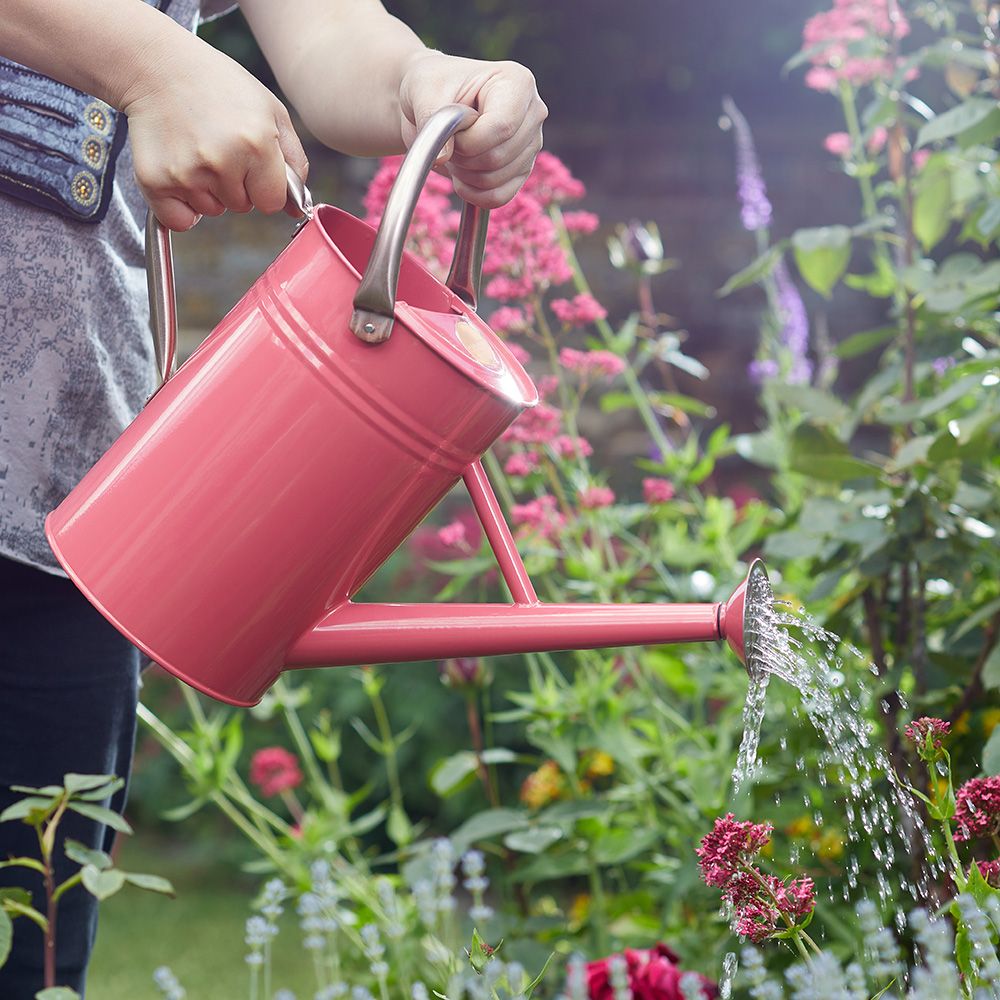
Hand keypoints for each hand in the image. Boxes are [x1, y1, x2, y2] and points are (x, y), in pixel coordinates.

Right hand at [123, 39, 308, 230]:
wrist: (157, 65)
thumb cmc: (220, 87)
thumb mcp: (271, 111)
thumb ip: (294, 161)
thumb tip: (296, 209)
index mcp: (256, 144)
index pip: (272, 202)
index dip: (265, 186)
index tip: (252, 164)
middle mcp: (222, 161)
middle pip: (242, 207)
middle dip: (236, 185)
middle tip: (218, 145)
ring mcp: (187, 173)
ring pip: (213, 211)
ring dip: (208, 191)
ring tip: (196, 150)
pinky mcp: (155, 181)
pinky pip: (180, 221)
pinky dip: (181, 207)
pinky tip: (179, 172)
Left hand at [398, 51, 546, 208]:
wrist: (435, 101)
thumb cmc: (434, 87)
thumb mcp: (425, 91)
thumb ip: (433, 121)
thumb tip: (444, 157)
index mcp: (517, 83)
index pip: (502, 127)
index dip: (468, 141)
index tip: (448, 133)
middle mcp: (533, 113)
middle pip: (498, 157)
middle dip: (463, 158)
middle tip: (447, 141)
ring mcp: (531, 144)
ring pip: (496, 180)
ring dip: (464, 175)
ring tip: (454, 152)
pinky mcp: (522, 170)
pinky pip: (499, 197)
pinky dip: (474, 194)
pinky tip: (460, 177)